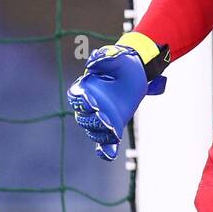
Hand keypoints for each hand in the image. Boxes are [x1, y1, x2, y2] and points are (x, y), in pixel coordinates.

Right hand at [67, 33, 167, 160]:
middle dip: (93, 119)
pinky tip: (109, 154)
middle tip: (104, 116)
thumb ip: (104, 57)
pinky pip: (105, 143)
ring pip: (94, 130)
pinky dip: (105, 151)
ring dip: (100, 133)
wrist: (136, 72)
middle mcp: (89, 106)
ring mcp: (101, 118)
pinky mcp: (113, 126)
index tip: (92, 101)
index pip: (76, 98)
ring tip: (111, 131)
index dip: (81, 101)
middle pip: (84, 117)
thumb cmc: (122, 64)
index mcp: (85, 89)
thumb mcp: (116, 57)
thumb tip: (92, 62)